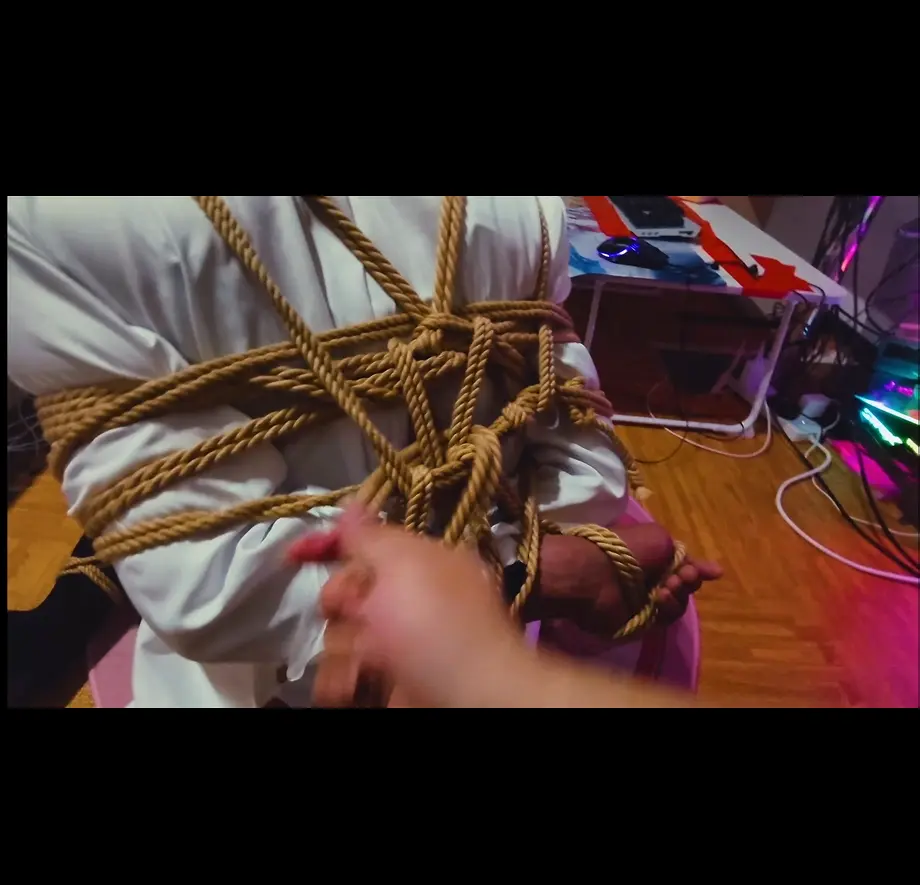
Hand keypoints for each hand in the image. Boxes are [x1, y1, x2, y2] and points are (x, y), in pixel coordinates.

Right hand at [290, 506, 530, 708]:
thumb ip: (371, 537)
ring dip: (342, 650)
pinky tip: (352, 687)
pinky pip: (344, 675)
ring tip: (363, 664)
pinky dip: (341, 682)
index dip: (329, 545)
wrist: (472, 701)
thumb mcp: (406, 566)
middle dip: (340, 605)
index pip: (365, 544)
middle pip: (345, 593)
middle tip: (355, 615)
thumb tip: (351, 500)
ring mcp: (396, 646)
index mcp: (420, 565)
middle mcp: (407, 601)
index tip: (294, 554)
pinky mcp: (385, 684)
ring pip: (340, 637)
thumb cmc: (440, 626)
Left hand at [534, 524, 720, 637]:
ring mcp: (644, 600)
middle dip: (690, 579)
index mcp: (650, 555)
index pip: (681, 564)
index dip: (698, 568)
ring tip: (670, 585)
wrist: (595, 573)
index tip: (716, 572)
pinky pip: (665, 618)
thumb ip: (680, 554)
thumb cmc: (626, 548)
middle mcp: (649, 578)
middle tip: (684, 575)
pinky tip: (661, 597)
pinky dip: (668, 607)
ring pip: (678, 603)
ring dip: (680, 593)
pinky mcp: (640, 621)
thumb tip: (699, 566)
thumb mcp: (659, 538)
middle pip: (684, 585)